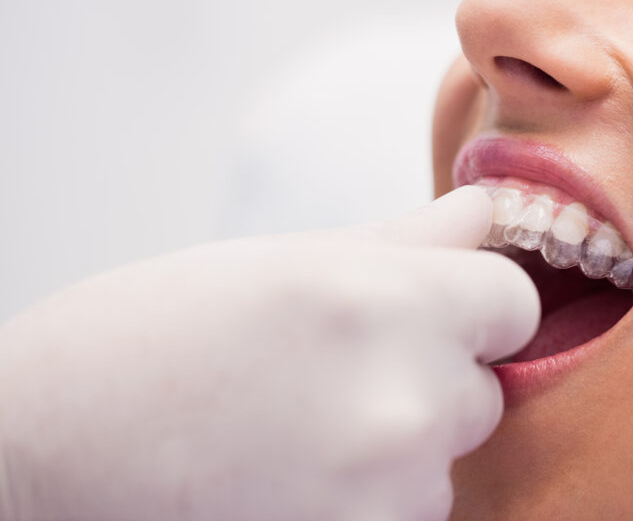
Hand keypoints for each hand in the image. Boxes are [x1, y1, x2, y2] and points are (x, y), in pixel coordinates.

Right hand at [0, 186, 537, 520]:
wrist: (40, 456)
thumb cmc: (147, 340)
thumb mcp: (278, 261)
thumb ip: (404, 240)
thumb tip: (483, 214)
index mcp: (385, 301)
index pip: (513, 303)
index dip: (474, 304)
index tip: (430, 312)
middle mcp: (405, 399)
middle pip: (482, 391)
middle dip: (430, 380)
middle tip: (332, 375)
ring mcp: (388, 492)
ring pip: (443, 463)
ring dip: (396, 450)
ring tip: (295, 431)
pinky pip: (406, 516)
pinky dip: (366, 502)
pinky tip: (289, 480)